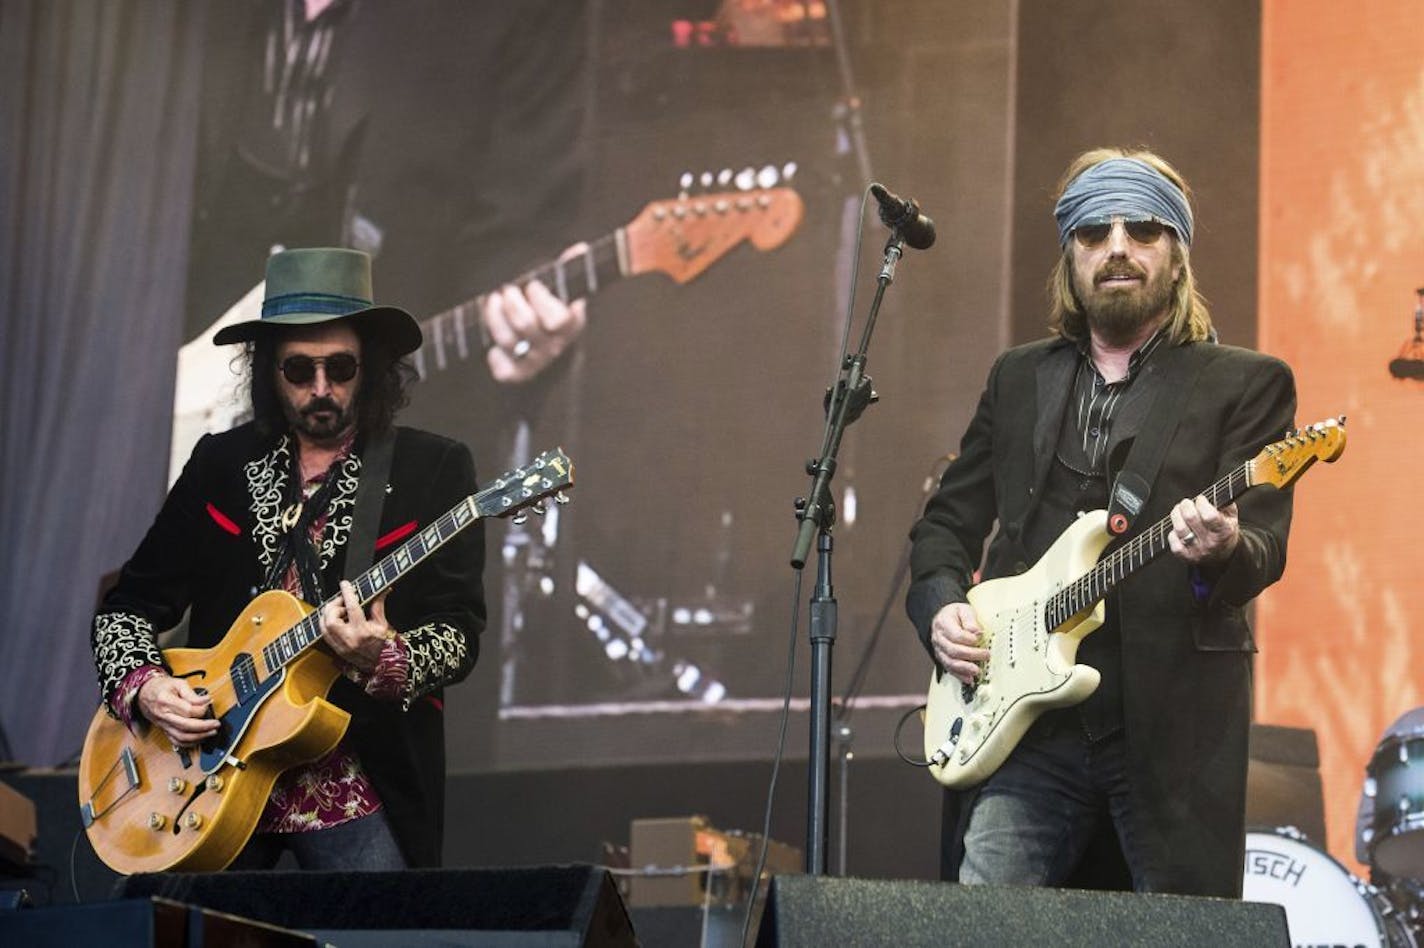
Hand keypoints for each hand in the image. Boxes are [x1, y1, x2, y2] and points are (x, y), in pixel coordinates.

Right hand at [137, 674, 217, 746]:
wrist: (144, 693)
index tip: (209, 704)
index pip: (187, 710)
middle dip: (204, 727)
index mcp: (165, 701)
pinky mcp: (164, 730)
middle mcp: (163, 716)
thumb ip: (192, 694)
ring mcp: (163, 725)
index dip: (202, 710)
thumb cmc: (162, 687)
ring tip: (211, 732)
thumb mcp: (178, 683)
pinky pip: (176, 741)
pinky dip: (189, 743)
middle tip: (216, 724)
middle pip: (185, 726)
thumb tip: (207, 700)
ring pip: (181, 737)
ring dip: (199, 737)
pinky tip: (200, 739)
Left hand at [320, 580, 394, 671]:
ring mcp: (341, 646)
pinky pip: (324, 634)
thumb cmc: (384, 647)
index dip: (347, 593)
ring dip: (328, 614)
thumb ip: (378, 606)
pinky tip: (335, 620)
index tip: (345, 585)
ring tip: (339, 610)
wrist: (381, 666)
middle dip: (334, 606)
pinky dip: (326, 624)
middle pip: (331, 618)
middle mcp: (349, 640)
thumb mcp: (383, 624)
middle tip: (342, 601)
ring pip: (324, 626)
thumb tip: (381, 591)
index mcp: (362, 632)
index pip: (352, 607)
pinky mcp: (336, 650)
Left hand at [483, 242, 589, 383]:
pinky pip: (503, 370)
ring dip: (495, 318)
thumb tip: (580, 249)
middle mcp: (556, 346)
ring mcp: (537, 361)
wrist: (548, 342)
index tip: (532, 286)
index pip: (558, 318)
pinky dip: (495, 355)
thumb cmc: (550, 306)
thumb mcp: (559, 288)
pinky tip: (495, 343)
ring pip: (509, 341)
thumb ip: (566, 270)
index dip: (540, 299)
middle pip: (526, 324)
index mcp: (571, 323)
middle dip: (511, 302)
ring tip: (494, 302)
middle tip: (507, 290)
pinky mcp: (519, 374)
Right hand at [929, 602, 989, 685]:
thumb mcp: (964, 610)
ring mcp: (939, 650)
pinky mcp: (942, 658)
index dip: (968, 639)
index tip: (979, 639)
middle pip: (953, 650)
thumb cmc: (954, 614)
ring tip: (977, 670)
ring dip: (964, 668)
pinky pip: (949, 669)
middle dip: (971, 655)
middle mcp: (939, 638)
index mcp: (944, 624)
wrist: (942, 618)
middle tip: (985, 655)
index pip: (956, 635)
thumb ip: (970, 620)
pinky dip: (959, 675)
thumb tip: (977, 632)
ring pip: (950, 662)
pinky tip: (969, 678)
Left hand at [1167, 496, 1238, 563]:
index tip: (1201, 499)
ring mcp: (1197, 550)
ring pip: (1179, 528)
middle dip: (1186, 505)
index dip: (1202, 503)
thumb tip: (1216, 492)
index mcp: (1223, 532)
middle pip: (1191, 518)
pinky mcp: (1186, 556)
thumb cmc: (1224, 532)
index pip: (1209, 516)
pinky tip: (1177, 529)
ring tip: (1178, 510)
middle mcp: (1210, 542)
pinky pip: (1173, 541)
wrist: (1223, 556)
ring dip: (1176, 515)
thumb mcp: (1231, 517)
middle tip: (1186, 502)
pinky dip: (1172, 532)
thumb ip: (1226, 504)